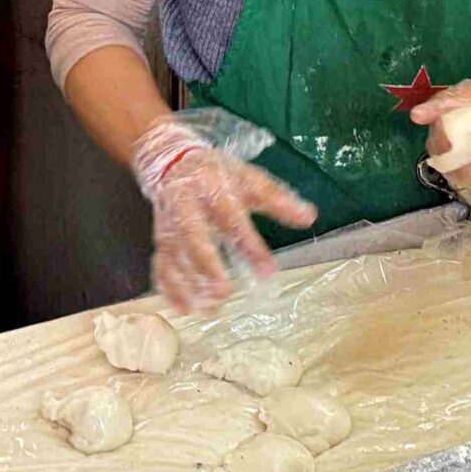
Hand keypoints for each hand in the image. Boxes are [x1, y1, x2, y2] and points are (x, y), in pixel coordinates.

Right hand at [130, 116, 315, 313]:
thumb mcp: (250, 179)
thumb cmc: (217, 174)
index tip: (268, 272)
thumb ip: (278, 200)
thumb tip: (310, 218)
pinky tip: (183, 308)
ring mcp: (169, 225)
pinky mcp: (161, 240)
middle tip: (225, 291)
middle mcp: (185, 207)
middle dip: (207, 265)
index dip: (250, 247)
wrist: (171, 162)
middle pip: (193, 237)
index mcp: (212, 188)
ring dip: (190, 284)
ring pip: (175, 256)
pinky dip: (169, 288)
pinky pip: (161, 266)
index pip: (232, 219)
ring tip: (210, 307)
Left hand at [408, 46, 470, 194]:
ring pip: (468, 180)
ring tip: (451, 137)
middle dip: (446, 157)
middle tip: (442, 132)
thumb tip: (416, 116)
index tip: (442, 136)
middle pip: (466, 177)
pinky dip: (464, 163)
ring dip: (453, 161)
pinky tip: (461, 146)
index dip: (451, 158)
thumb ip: (445, 104)